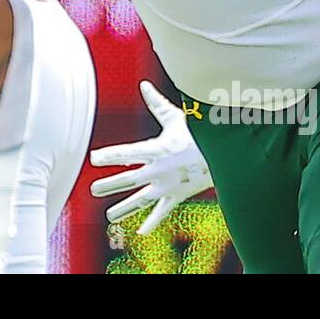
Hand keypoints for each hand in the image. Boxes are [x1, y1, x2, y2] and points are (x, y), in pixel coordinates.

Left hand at [89, 81, 212, 234]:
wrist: (226, 156)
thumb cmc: (200, 133)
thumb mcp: (177, 118)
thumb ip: (157, 104)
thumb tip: (143, 85)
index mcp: (158, 149)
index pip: (128, 153)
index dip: (110, 155)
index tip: (93, 158)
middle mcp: (160, 170)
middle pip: (129, 180)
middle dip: (110, 185)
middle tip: (93, 190)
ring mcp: (169, 186)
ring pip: (142, 200)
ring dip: (124, 209)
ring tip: (109, 217)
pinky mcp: (178, 195)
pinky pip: (163, 212)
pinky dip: (152, 223)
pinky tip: (140, 233)